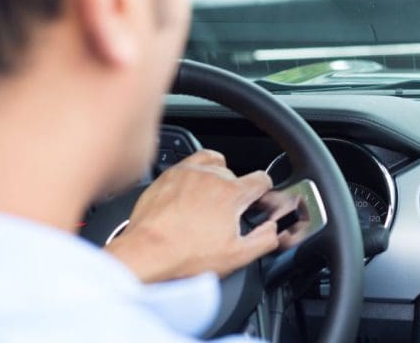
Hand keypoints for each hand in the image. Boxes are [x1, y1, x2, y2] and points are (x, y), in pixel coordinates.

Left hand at [105, 150, 278, 282]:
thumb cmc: (186, 255)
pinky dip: (195, 173)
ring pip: (214, 162)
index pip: (262, 179)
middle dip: (236, 192)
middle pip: (236, 174)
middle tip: (226, 214)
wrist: (146, 253)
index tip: (258, 200)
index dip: (264, 191)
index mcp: (232, 193)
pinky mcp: (168, 175)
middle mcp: (212, 176)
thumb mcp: (236, 257)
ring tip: (210, 197)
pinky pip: (190, 162)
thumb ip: (265, 240)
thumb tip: (273, 230)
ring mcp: (188, 172)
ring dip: (217, 176)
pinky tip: (190, 191)